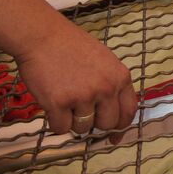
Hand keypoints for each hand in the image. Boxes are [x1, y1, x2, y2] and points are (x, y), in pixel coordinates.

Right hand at [15, 19, 135, 136]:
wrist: (43, 37)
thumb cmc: (71, 46)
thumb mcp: (105, 61)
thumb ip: (112, 84)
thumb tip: (113, 111)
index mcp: (120, 77)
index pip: (129, 110)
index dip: (121, 126)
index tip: (114, 136)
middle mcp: (106, 88)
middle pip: (107, 124)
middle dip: (94, 123)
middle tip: (80, 111)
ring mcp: (83, 96)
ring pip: (83, 128)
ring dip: (72, 121)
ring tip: (65, 99)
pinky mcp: (59, 103)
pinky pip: (61, 128)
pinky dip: (56, 122)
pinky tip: (52, 104)